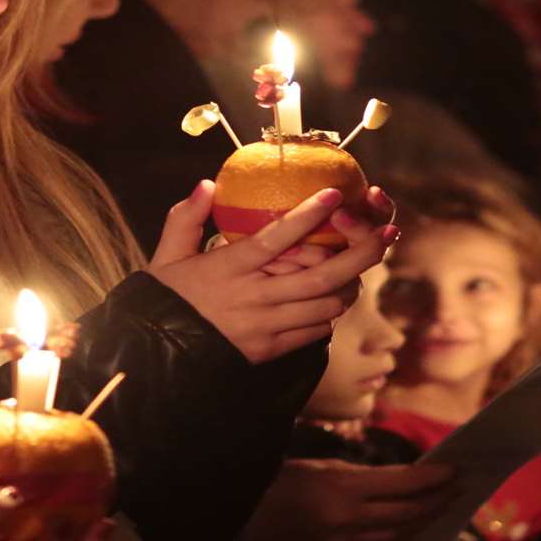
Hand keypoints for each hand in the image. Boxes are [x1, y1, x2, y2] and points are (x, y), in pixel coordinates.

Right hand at [146, 181, 397, 362]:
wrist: (153, 356)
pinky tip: (329, 300)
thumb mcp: (166, 257)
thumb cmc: (163, 301)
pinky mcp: (270, 350)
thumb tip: (208, 185)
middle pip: (322, 276)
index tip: (334, 194)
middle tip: (386, 234)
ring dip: (349, 286)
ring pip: (326, 305)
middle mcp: (254, 296)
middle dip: (362, 254)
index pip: (277, 237)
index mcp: (230, 267)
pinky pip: (314, 330)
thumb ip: (185, 218)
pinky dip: (328, 313)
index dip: (309, 215)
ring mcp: (265, 326)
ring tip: (360, 268)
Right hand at [243, 459, 456, 540]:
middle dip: (437, 500)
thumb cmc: (283, 480)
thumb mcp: (324, 465)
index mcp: (343, 488)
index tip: (454, 469)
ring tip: (441, 509)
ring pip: (400, 537)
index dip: (433, 478)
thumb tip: (405, 479)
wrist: (247, 516)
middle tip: (457, 489)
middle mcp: (349, 520)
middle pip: (408, 512)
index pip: (403, 483)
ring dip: (425, 522)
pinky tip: (413, 532)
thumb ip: (365, 475)